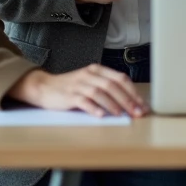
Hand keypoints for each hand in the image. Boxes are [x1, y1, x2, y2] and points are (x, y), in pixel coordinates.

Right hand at [8, 65, 146, 117]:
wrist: (44, 87)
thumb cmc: (71, 87)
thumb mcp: (90, 82)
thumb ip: (107, 89)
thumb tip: (129, 103)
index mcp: (97, 70)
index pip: (120, 78)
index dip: (133, 92)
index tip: (142, 105)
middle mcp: (89, 75)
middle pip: (112, 86)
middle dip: (127, 100)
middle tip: (137, 112)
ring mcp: (78, 84)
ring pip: (100, 92)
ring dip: (113, 104)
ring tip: (122, 115)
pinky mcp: (68, 95)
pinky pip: (83, 101)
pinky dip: (93, 108)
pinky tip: (101, 115)